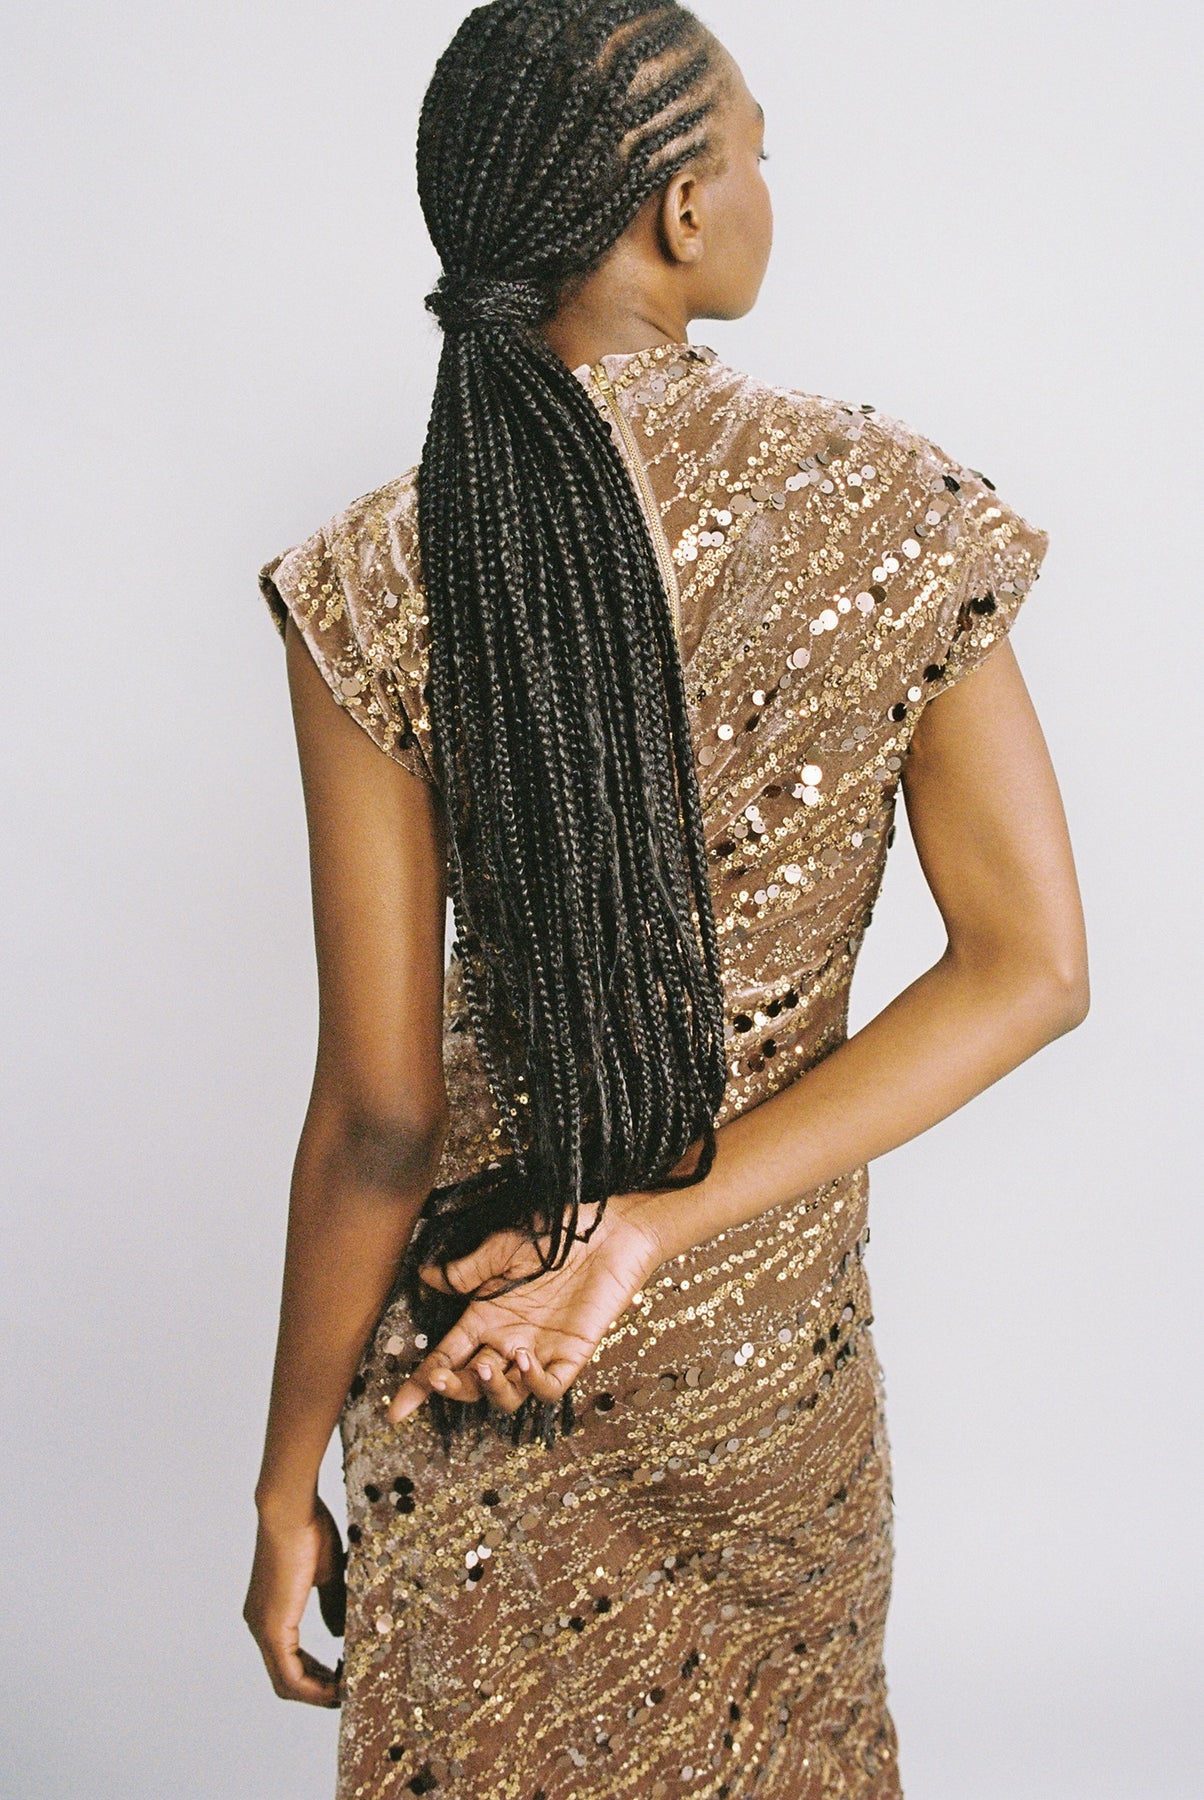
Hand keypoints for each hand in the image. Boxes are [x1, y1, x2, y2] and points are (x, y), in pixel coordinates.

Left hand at [244, 1494, 345, 1705]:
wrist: (291, 1509)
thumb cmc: (309, 1529)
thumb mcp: (324, 1574)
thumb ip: (330, 1605)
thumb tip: (337, 1633)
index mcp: (270, 1610)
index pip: (289, 1660)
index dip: (315, 1676)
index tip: (342, 1677)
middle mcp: (259, 1625)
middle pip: (286, 1679)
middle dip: (317, 1690)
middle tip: (346, 1692)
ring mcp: (262, 1628)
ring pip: (286, 1683)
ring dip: (316, 1694)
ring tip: (345, 1693)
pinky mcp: (272, 1628)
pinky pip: (289, 1675)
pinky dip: (313, 1687)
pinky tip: (335, 1687)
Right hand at [388, 1194, 666, 1422]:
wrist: (610, 1226)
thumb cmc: (558, 1231)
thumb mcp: (502, 1247)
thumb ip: (466, 1270)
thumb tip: (423, 1276)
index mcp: (487, 1315)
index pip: (446, 1356)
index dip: (420, 1384)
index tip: (395, 1410)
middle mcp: (509, 1339)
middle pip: (472, 1382)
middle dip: (450, 1388)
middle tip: (439, 1378)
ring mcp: (541, 1349)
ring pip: (508, 1394)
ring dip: (489, 1388)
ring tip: (482, 1363)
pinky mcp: (574, 1353)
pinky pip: (551, 1386)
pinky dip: (533, 1383)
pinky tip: (523, 1359)